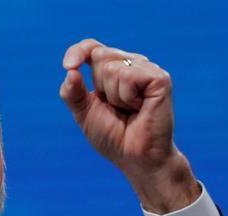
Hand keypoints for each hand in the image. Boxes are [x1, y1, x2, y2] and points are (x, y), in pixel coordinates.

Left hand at [59, 38, 199, 212]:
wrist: (134, 157)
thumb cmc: (112, 136)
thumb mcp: (84, 113)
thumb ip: (72, 92)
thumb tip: (70, 71)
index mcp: (113, 69)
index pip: (92, 47)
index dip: (78, 51)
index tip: (68, 66)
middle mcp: (131, 64)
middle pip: (99, 55)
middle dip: (99, 86)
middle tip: (115, 107)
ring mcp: (147, 69)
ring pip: (111, 67)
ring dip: (113, 96)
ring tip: (129, 110)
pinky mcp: (160, 78)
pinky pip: (128, 76)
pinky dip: (127, 97)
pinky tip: (139, 108)